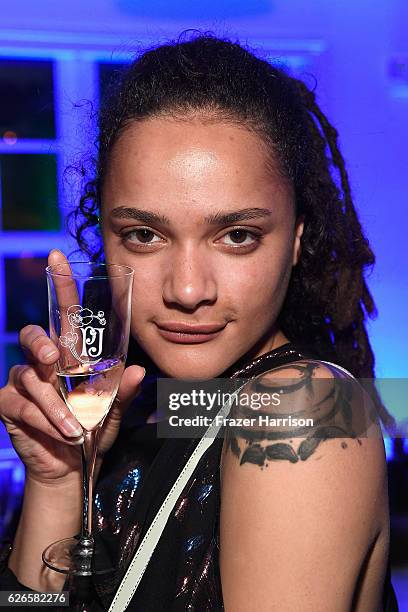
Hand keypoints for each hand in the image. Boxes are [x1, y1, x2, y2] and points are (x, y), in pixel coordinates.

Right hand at [0, 250, 143, 485]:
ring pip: (32, 376)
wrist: (71, 464)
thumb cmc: (92, 428)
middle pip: (34, 334)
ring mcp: (25, 381)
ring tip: (75, 426)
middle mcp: (45, 362)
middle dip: (42, 343)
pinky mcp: (10, 404)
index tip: (58, 257)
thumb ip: (124, 391)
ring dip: (55, 403)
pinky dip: (42, 418)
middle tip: (54, 357)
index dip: (61, 284)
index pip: (64, 312)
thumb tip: (139, 371)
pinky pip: (20, 403)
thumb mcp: (114, 409)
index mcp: (70, 354)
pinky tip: (61, 432)